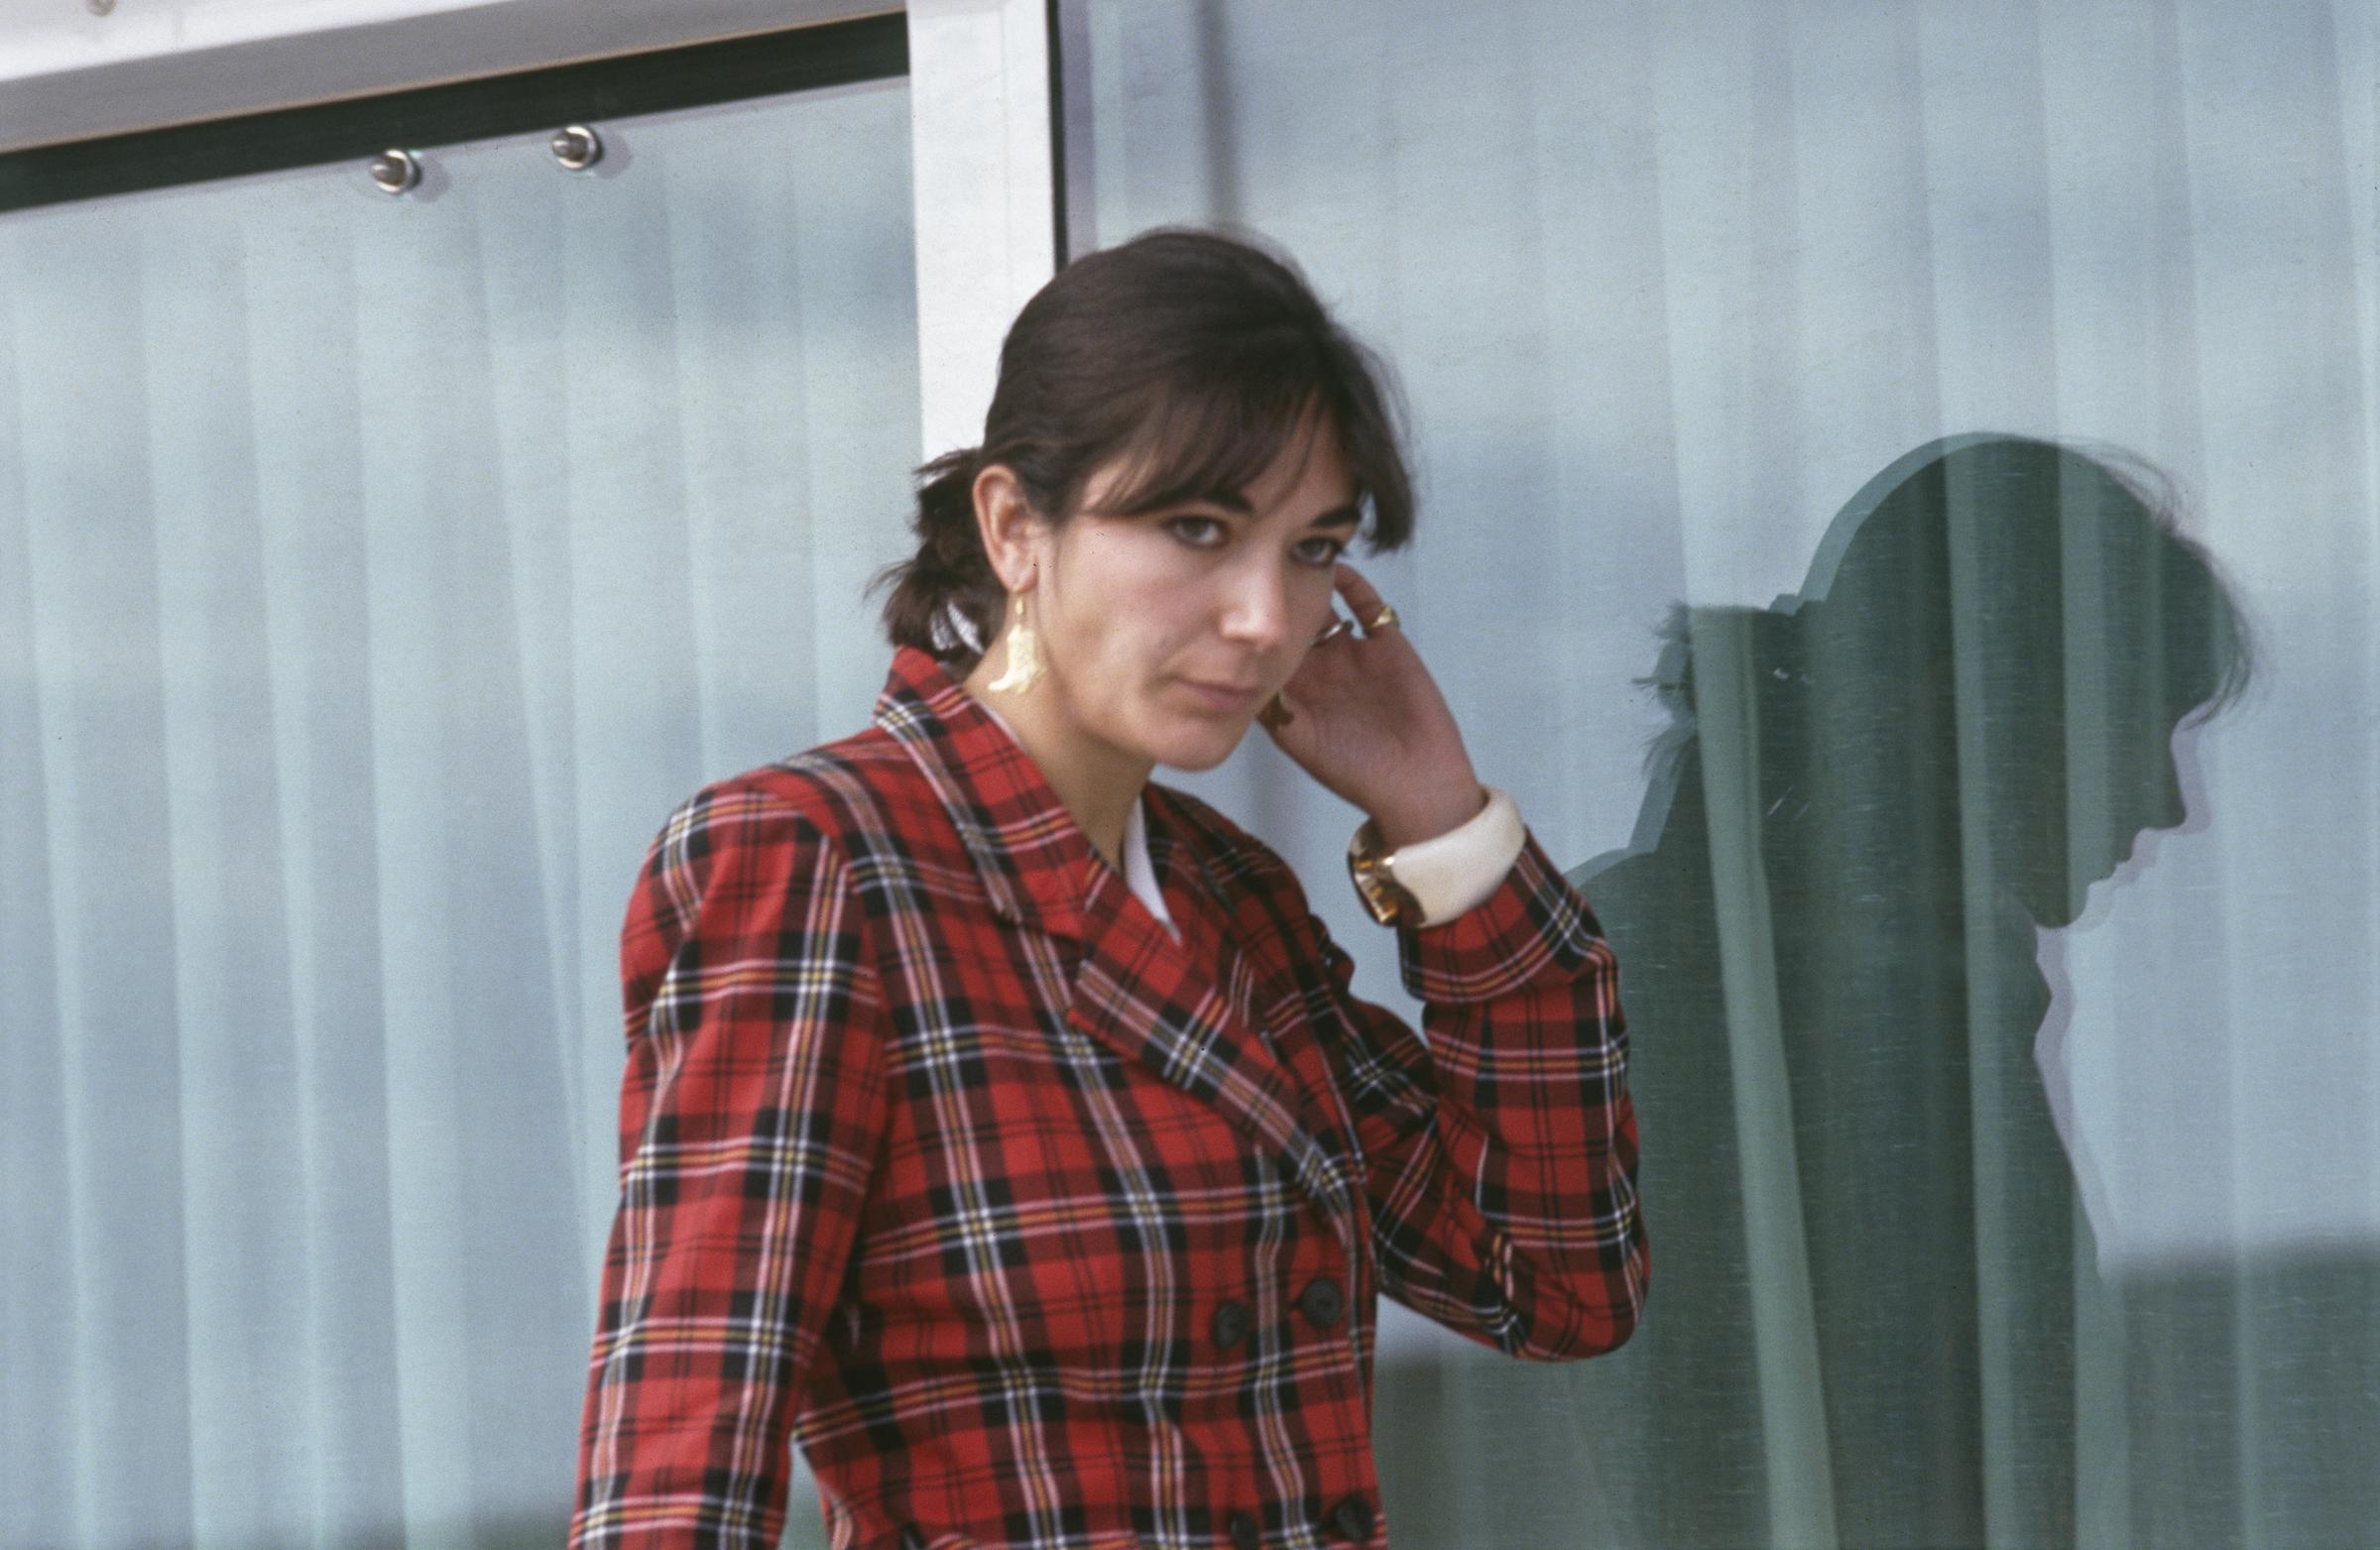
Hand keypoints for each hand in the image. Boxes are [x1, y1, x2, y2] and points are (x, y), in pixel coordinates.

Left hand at [1261, 563, 1486, 847]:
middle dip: (1275, 598)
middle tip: (1255, 567)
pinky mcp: (1388, 644)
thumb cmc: (1356, 773)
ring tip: (1291, 558)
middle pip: (1292, 620)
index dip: (1248, 628)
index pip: (1264, 648)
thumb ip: (1271, 705)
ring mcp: (1354, 653)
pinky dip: (1352, 583)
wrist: (1417, 783)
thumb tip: (1236, 669)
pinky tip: (1335, 568)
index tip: (1227, 602)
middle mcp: (1322, 667)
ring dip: (1310, 584)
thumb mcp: (1299, 740)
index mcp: (1297, 690)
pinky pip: (1367, 604)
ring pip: (1326, 607)